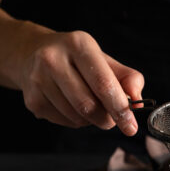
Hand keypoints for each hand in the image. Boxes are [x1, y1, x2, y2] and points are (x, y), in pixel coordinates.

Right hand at [14, 29, 143, 135]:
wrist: (32, 54)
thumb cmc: (77, 60)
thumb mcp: (105, 60)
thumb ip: (128, 78)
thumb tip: (137, 101)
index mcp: (79, 45)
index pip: (103, 83)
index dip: (120, 108)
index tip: (131, 126)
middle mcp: (54, 59)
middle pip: (89, 105)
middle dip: (107, 119)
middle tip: (113, 118)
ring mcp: (39, 80)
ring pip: (77, 117)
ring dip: (92, 121)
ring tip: (91, 106)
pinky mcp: (32, 99)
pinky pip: (64, 122)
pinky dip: (77, 122)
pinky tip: (73, 107)